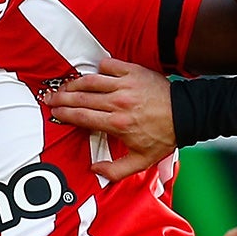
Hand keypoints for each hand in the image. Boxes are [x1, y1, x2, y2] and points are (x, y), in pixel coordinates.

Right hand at [41, 59, 175, 181]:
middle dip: (62, 98)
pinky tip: (93, 74)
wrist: (186, 114)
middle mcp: (118, 102)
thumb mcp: (142, 161)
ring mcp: (126, 85)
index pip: (82, 117)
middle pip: (81, 97)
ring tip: (64, 86)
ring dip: (74, 83)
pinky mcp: (133, 71)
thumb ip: (116, 170)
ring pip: (91, 80)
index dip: (65, 113)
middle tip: (50, 98)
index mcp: (117, 124)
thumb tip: (94, 170)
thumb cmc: (164, 137)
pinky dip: (98, 68)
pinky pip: (109, 65)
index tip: (55, 112)